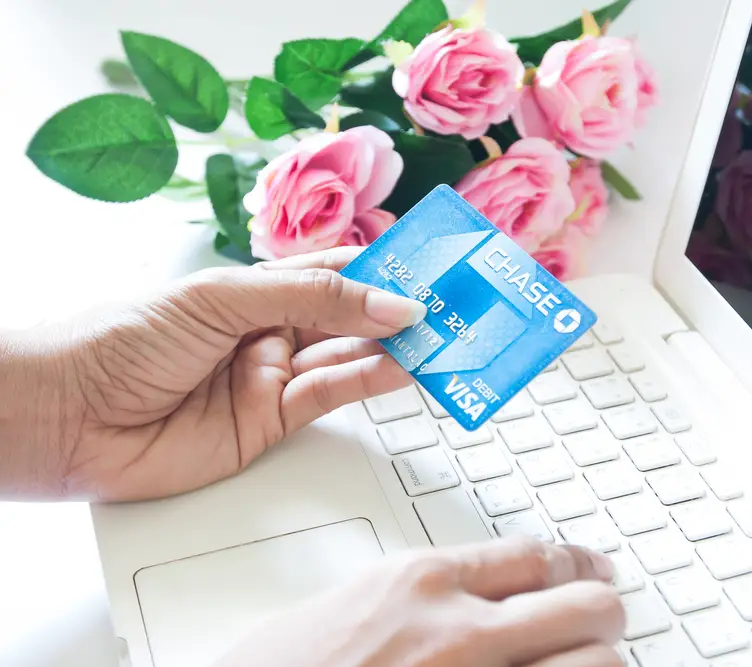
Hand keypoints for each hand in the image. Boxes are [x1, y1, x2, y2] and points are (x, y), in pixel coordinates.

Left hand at [1, 247, 425, 500]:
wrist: (65, 417)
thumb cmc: (124, 339)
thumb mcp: (224, 298)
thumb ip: (313, 298)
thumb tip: (390, 303)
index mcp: (255, 288)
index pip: (335, 270)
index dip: (384, 267)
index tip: (431, 265)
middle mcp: (269, 330)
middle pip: (350, 316)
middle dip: (400, 310)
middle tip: (454, 306)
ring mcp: (271, 377)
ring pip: (349, 358)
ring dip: (396, 347)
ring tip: (445, 337)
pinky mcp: (270, 424)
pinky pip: (331, 397)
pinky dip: (371, 382)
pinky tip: (404, 367)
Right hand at [216, 537, 625, 666]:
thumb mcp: (348, 606)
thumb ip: (419, 597)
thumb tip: (477, 595)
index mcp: (420, 582)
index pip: (537, 555)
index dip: (580, 563)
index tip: (593, 571)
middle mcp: (457, 631)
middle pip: (587, 604)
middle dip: (603, 614)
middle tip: (601, 622)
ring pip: (596, 664)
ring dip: (597, 664)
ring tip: (587, 664)